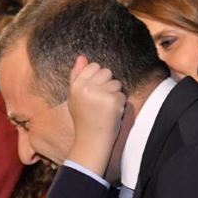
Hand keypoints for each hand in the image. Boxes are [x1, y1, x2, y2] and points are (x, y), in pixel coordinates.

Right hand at [66, 55, 125, 175]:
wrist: (91, 140)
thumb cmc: (83, 118)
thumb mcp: (75, 97)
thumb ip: (77, 76)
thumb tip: (81, 57)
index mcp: (76, 85)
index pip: (93, 66)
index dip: (97, 78)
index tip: (95, 92)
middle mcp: (86, 88)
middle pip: (106, 72)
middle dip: (107, 85)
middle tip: (100, 101)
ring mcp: (99, 94)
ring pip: (116, 83)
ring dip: (114, 94)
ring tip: (105, 108)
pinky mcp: (112, 101)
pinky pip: (122, 94)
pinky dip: (119, 104)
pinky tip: (111, 113)